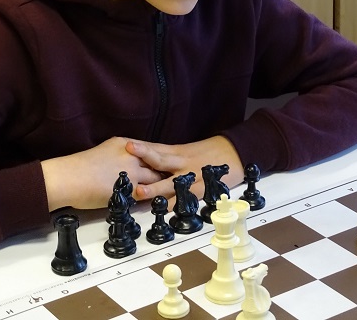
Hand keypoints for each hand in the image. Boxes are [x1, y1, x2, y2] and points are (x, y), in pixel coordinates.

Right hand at [41, 136, 162, 210]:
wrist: (69, 177)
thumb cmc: (80, 166)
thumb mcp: (105, 151)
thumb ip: (120, 155)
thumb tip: (128, 162)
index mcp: (126, 144)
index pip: (151, 150)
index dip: (159, 158)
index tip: (167, 164)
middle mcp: (132, 155)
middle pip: (157, 163)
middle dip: (166, 170)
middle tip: (177, 178)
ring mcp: (132, 172)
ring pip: (155, 179)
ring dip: (162, 186)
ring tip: (172, 191)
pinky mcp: (129, 188)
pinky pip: (146, 194)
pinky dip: (152, 198)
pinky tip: (158, 203)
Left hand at [125, 136, 243, 208]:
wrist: (235, 150)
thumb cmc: (209, 151)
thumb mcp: (186, 150)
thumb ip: (168, 156)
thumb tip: (145, 162)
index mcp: (177, 151)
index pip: (154, 148)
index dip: (138, 148)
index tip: (121, 147)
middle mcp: (182, 161)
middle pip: (159, 159)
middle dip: (142, 158)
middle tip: (124, 160)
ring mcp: (192, 174)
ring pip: (170, 180)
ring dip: (154, 188)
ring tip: (139, 193)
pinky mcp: (203, 185)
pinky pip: (188, 195)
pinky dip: (177, 202)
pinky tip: (166, 209)